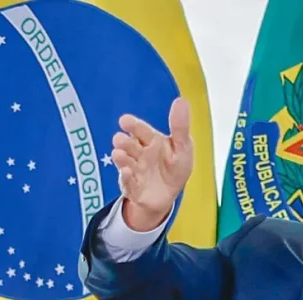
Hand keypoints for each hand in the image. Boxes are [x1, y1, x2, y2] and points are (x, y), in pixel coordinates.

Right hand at [111, 97, 193, 230]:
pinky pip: (127, 183)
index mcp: (151, 141)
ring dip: (121, 158)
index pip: (141, 130)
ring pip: (124, 162)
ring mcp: (134, 170)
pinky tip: (127, 172)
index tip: (124, 120)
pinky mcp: (132, 187)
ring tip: (119, 154)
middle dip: (124, 142)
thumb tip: (181, 100)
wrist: (168, 195)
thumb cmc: (175, 167)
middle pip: (129, 145)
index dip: (132, 125)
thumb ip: (180, 126)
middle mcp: (139, 153)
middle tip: (119, 139)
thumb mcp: (183, 147)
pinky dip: (126, 178)